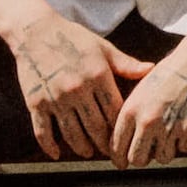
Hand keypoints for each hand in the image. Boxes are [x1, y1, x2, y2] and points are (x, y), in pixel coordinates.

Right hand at [1, 12, 132, 161]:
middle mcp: (78, 90)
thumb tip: (151, 69)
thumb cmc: (73, 38)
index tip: (126, 139)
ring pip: (72, 134)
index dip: (121, 129)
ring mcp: (55, 98)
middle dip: (105, 145)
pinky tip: (57, 154)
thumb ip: (125, 64)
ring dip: (81, 148)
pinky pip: (43, 132)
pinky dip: (49, 146)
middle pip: (96, 127)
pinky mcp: (35, 103)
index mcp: (98, 76)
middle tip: (111, 155)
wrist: (35, 31)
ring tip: (87, 153)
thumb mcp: (103, 48)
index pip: (115, 112)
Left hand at [106, 31, 186, 165]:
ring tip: (169, 136)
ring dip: (165, 151)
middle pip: (138, 160)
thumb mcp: (140, 91)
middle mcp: (147, 121)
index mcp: (131, 110)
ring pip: (162, 158)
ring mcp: (169, 127)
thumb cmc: (168, 74)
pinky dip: (184, 142)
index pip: (117, 147)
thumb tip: (122, 142)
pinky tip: (184, 127)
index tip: (123, 162)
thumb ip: (130, 116)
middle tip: (148, 152)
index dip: (120, 159)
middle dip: (142, 158)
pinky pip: (183, 149)